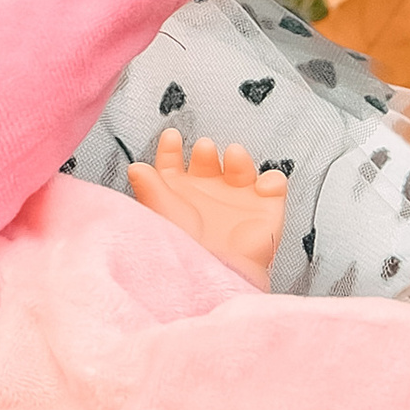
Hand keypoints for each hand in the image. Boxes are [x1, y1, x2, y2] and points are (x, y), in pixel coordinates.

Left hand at [128, 127, 286, 284]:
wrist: (217, 272)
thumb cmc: (186, 247)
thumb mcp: (162, 212)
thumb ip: (149, 187)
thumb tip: (136, 167)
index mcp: (179, 194)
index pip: (172, 163)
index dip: (171, 148)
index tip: (171, 137)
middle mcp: (207, 195)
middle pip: (206, 161)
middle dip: (205, 151)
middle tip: (204, 149)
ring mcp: (237, 201)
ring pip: (240, 167)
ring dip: (239, 158)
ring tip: (234, 157)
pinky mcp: (265, 211)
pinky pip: (274, 186)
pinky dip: (272, 180)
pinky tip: (260, 186)